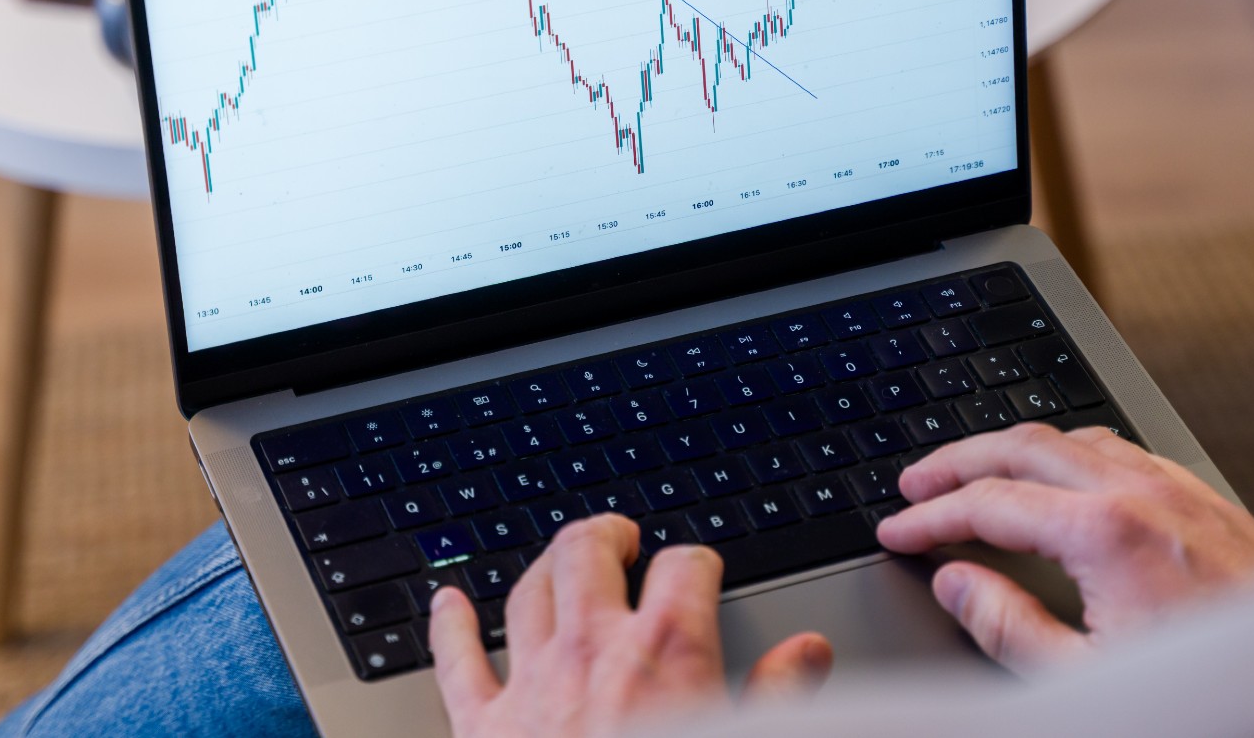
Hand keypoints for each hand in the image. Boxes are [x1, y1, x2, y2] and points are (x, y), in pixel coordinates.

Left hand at [430, 513, 833, 737]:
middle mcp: (593, 651)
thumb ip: (779, 696)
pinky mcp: (483, 727)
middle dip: (607, 535)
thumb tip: (806, 652)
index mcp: (667, 654)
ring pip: (527, 591)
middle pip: (587, 553)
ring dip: (545, 567)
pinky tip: (447, 603)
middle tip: (621, 539)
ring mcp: (532, 684)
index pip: (683, 568)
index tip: (699, 572)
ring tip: (560, 560)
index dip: (695, 563)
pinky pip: (457, 659)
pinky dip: (450, 624)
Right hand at [875, 422, 1253, 672]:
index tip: (899, 529)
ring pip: (1075, 438)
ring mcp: (1181, 492)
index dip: (932, 516)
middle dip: (959, 461)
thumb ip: (1008, 627)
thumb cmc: (1208, 698)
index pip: (989, 504)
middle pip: (1024, 447)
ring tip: (980, 472)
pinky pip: (1127, 452)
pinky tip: (1067, 478)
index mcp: (1104, 534)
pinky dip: (1075, 455)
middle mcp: (1143, 495)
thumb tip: (958, 584)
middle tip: (918, 482)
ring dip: (1017, 450)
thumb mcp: (1082, 681)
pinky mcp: (1210, 502)